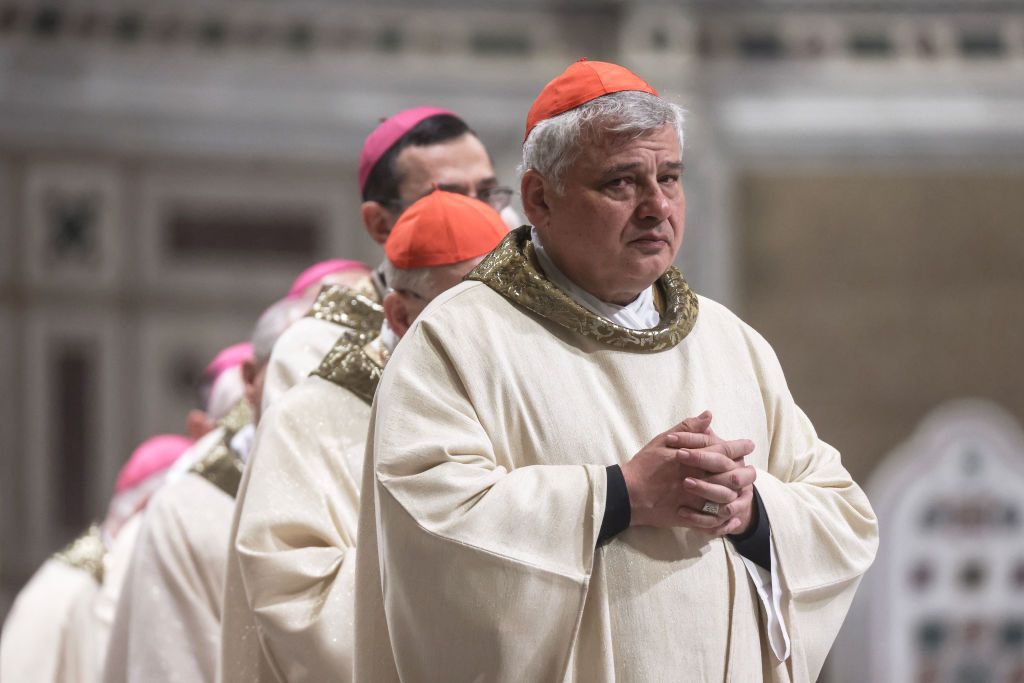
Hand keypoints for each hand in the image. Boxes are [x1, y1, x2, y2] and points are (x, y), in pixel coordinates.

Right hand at [621, 412, 754, 533]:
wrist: (627, 493)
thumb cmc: (644, 465)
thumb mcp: (662, 441)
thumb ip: (687, 429)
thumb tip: (708, 416)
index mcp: (693, 459)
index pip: (724, 451)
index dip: (740, 447)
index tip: (749, 445)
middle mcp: (697, 479)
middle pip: (732, 477)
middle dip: (746, 474)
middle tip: (751, 471)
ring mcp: (693, 500)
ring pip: (726, 500)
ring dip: (739, 497)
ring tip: (745, 494)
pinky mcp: (688, 517)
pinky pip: (712, 522)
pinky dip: (724, 521)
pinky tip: (730, 518)